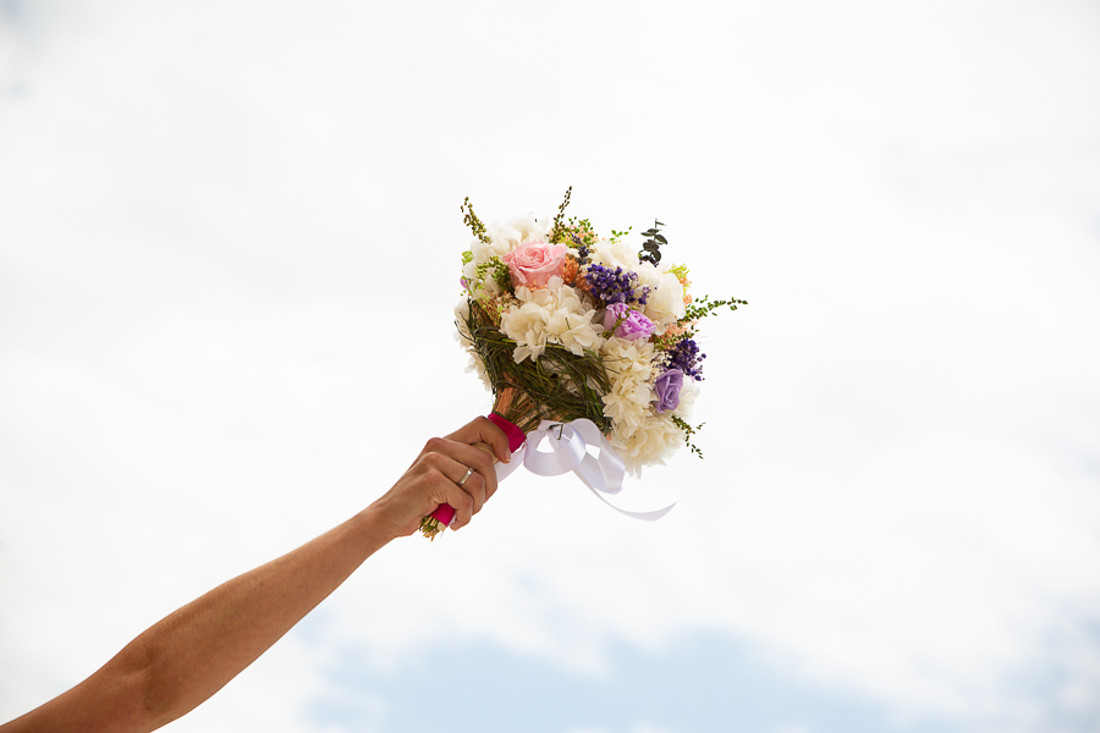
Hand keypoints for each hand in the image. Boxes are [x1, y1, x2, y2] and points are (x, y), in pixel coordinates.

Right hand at [369, 416, 511, 538]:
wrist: (387, 516)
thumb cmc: (420, 500)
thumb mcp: (444, 475)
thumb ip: (465, 465)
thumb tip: (501, 462)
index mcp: (444, 442)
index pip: (482, 425)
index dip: (500, 440)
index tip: (504, 459)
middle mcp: (438, 446)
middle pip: (486, 460)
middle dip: (490, 488)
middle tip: (477, 504)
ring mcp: (433, 461)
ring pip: (478, 483)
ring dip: (476, 506)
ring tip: (463, 514)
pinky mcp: (432, 481)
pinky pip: (465, 500)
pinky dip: (464, 516)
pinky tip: (454, 521)